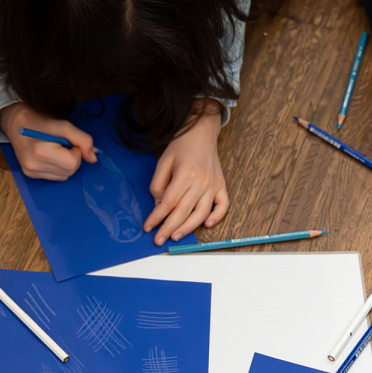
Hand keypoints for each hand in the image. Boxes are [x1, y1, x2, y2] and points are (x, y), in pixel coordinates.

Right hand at [0, 103, 97, 180]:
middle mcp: (34, 166)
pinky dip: (58, 168)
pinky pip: (55, 177)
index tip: (67, 142)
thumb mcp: (64, 125)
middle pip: (70, 171)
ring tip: (54, 150)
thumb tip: (94, 158)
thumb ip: (83, 140)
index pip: (73, 163)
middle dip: (72, 158)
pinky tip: (49, 156)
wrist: (16, 124)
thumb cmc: (40, 123)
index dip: (76, 151)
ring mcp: (31, 172)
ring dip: (66, 164)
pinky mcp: (31, 175)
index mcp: (41, 152)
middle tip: (61, 145)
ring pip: (65, 176)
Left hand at [144, 110, 228, 245]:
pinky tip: (207, 225)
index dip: (156, 218)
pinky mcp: (221, 186)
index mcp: (184, 175)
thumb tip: (159, 206)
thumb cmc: (181, 146)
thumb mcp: (163, 162)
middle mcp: (201, 182)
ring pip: (201, 214)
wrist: (201, 132)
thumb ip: (158, 185)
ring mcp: (213, 185)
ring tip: (176, 237)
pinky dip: (217, 217)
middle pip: (183, 212)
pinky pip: (223, 206)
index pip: (168, 203)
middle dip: (168, 229)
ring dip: (188, 228)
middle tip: (158, 240)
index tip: (148, 228)